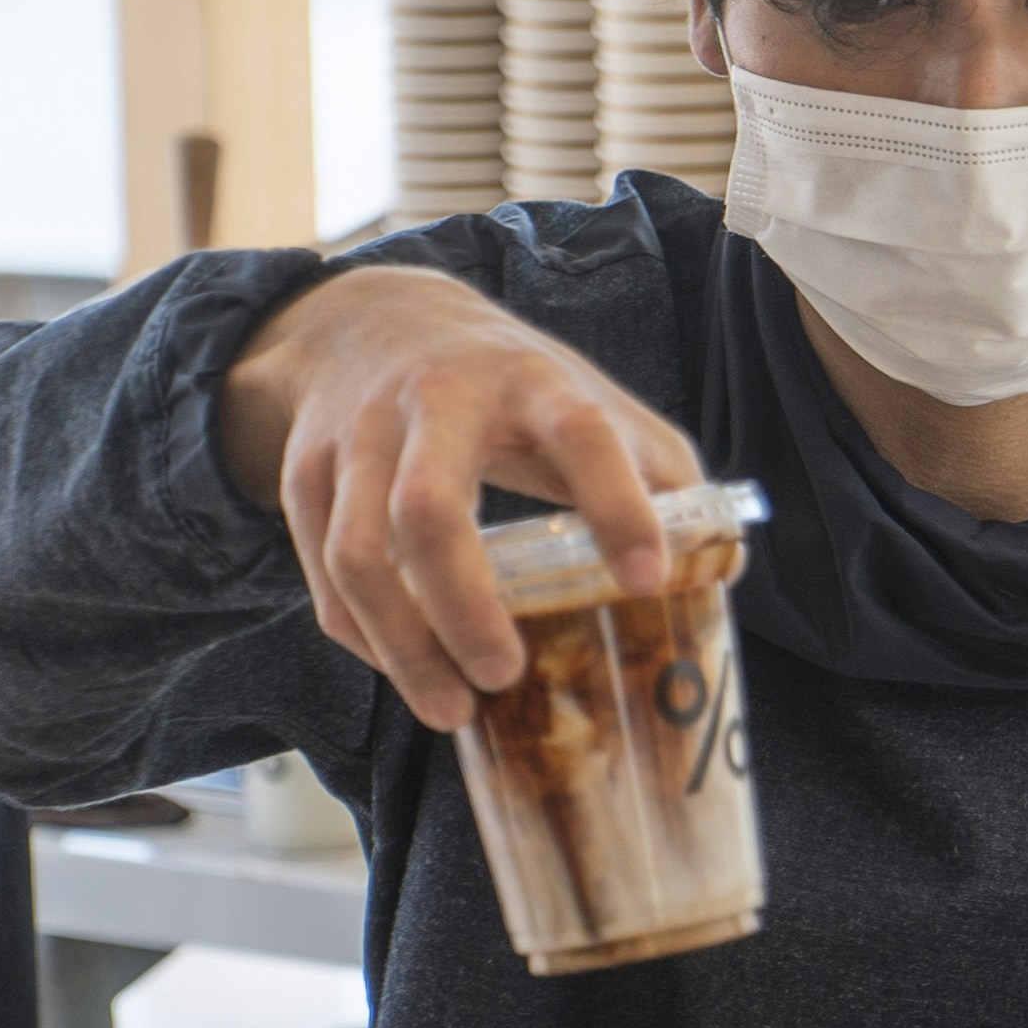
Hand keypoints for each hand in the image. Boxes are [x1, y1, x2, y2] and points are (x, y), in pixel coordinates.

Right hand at [219, 267, 703, 729]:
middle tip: (507, 675)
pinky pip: (322, 572)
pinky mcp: (304, 472)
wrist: (375, 319)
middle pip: (428, 510)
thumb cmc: (507, 383)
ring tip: (452, 708)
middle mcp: (435, 399)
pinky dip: (362, 634)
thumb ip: (659, 472)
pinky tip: (406, 667)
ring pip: (358, 553)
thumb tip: (723, 569)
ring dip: (402, 644)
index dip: (617, 504)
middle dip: (465, 607)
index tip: (649, 581)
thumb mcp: (589, 398)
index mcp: (529, 379)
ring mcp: (358, 436)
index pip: (579, 433)